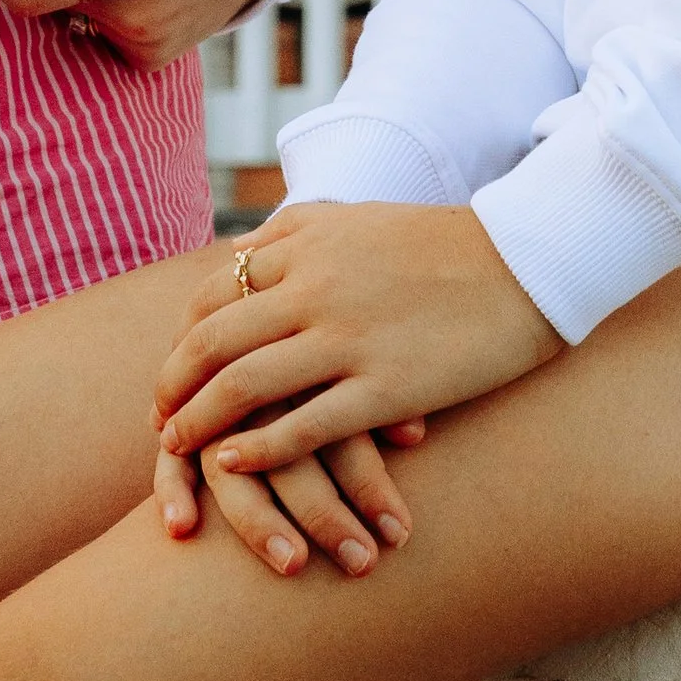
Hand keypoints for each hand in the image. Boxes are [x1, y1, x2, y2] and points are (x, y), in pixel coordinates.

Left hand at [153, 203, 558, 569]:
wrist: (522, 261)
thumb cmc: (439, 243)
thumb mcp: (355, 218)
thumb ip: (294, 231)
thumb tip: (241, 253)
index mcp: (306, 242)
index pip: (217, 291)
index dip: (186, 335)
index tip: (172, 369)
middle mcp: (315, 285)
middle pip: (216, 338)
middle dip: (176, 381)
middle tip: (158, 417)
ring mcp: (347, 336)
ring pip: (247, 383)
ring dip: (201, 419)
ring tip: (176, 446)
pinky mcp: (384, 386)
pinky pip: (305, 424)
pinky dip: (260, 446)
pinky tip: (233, 462)